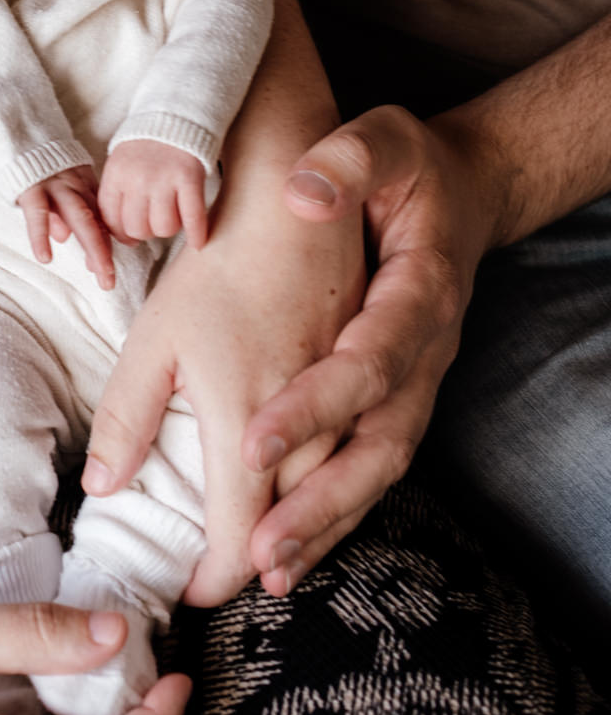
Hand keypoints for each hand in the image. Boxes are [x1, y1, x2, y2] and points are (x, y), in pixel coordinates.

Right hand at [20, 165, 115, 289]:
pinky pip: (38, 214)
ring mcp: (54, 185)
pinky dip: (41, 236)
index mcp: (82, 184)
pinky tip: (45, 257)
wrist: (17, 131)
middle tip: (109, 279)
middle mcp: (74, 185)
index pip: (100, 216)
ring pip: (80, 217)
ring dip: (92, 246)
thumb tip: (63, 236)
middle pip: (96, 220)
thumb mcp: (57, 183)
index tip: (110, 266)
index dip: (108, 241)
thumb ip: (63, 206)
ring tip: (97, 272)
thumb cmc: (37, 164)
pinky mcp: (31, 186)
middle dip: (104, 251)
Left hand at [82, 195, 364, 604]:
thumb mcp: (153, 336)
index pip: (238, 536)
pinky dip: (341, 497)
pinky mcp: (379, 384)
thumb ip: (126, 416)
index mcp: (249, 418)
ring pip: (342, 501)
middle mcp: (310, 424)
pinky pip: (369, 462)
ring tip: (269, 566)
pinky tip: (319, 504)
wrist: (295, 205)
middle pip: (294, 529)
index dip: (214, 578)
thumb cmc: (217, 265)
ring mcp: (352, 405)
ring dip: (307, 540)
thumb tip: (101, 487)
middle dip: (258, 568)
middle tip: (218, 585)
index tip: (187, 589)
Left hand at [99, 139, 211, 248]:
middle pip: (137, 228)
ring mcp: (164, 179)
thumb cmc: (145, 147)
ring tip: (172, 217)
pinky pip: (192, 217)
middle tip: (153, 222)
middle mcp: (137, 179)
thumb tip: (116, 239)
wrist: (174, 116)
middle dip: (145, 232)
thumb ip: (116, 196)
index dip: (121, 233)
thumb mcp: (120, 165)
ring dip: (169, 229)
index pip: (110, 219)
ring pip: (163, 228)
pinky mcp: (190, 179)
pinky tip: (198, 242)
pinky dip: (197, 234)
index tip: (130, 233)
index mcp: (116, 175)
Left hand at [242, 103, 495, 593]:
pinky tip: (294, 549)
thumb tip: (305, 192)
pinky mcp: (399, 399)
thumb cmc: (405, 168)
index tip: (253, 442)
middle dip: (318, 502)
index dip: (316, 406)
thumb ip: (348, 161)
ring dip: (326, 523)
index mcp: (414, 294)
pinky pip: (375, 467)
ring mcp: (415, 382)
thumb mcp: (381, 142)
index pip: (365, 363)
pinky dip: (338, 513)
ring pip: (379, 468)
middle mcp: (423, 352)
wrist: (461, 187)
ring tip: (267, 572)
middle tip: (256, 552)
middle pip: (379, 442)